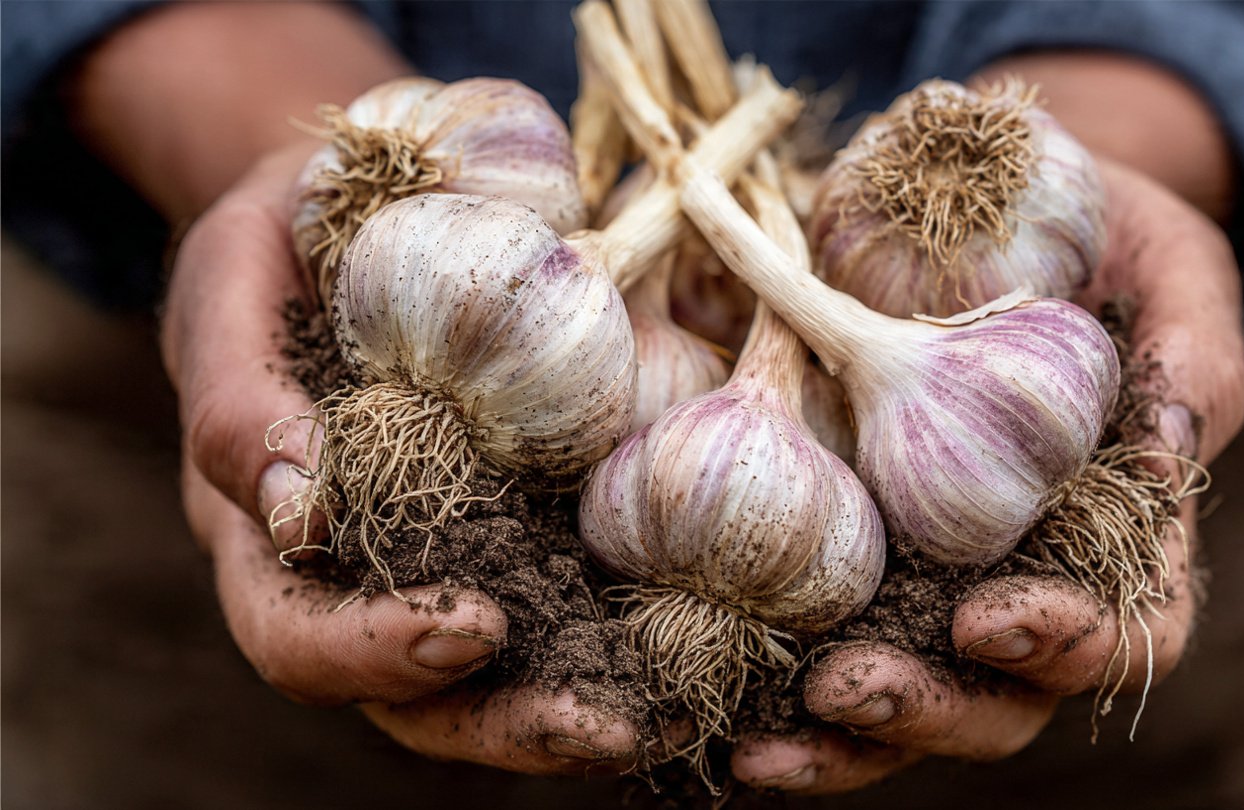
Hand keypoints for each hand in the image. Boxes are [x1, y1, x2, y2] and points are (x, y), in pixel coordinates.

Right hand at [163, 143, 642, 772]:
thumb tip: (292, 508)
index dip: (373, 654)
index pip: (298, 637)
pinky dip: (632, 639)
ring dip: (584, 709)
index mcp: (269, 536)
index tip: (473, 626)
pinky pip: (574, 604)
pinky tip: (703, 647)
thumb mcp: (231, 281)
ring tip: (672, 721)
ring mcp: (452, 559)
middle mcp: (362, 575)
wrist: (360, 211)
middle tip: (606, 731)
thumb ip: (238, 393)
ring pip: (504, 677)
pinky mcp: (527, 527)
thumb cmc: (278, 244)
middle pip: (416, 703)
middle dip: (508, 726)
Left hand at [731, 159, 1243, 792]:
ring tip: (763, 748)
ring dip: (836, 739)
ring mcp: (929, 579)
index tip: (995, 616)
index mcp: (1119, 539)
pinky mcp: (848, 550)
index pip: (1125, 631)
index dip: (1073, 646)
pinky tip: (714, 711)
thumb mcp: (1174, 275)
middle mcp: (1021, 580)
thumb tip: (1170, 457)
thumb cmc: (1111, 242)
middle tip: (850, 686)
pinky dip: (766, 684)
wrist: (1003, 206)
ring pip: (899, 699)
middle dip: (929, 707)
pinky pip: (811, 639)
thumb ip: (1188, 365)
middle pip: (998, 697)